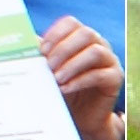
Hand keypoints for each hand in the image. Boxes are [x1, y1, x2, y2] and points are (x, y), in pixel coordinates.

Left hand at [36, 16, 126, 139]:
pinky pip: (100, 75)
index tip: (42, 50)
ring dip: (73, 64)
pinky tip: (65, 88)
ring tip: (57, 78)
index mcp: (81, 38)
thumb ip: (40, 55)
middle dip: (64, 48)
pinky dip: (80, 80)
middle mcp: (99, 45)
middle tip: (49, 65)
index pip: (72, 23)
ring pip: (95, 52)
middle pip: (86, 34)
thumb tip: (24, 42)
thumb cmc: (63, 89)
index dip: (56, 33)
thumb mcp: (49, 71)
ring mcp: (109, 61)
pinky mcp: (115, 79)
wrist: (81, 116)